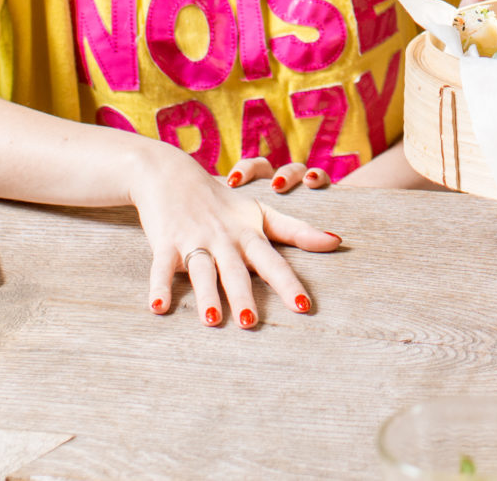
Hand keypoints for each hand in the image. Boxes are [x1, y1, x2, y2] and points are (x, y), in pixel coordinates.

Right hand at [126, 137, 338, 328]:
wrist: (172, 174)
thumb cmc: (222, 201)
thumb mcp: (260, 213)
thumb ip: (297, 230)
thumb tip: (337, 241)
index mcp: (248, 234)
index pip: (272, 262)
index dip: (288, 283)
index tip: (304, 307)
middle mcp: (223, 239)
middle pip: (235, 270)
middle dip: (243, 295)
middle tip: (251, 322)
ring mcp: (193, 240)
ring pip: (201, 270)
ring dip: (206, 295)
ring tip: (212, 320)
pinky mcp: (165, 242)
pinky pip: (161, 267)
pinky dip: (159, 286)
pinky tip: (158, 307)